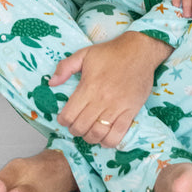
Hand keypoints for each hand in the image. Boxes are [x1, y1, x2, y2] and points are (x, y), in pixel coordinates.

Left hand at [50, 31, 171, 146]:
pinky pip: (117, 135)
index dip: (63, 120)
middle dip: (75, 129)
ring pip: (97, 134)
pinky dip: (108, 141)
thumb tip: (51, 83)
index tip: (67, 116)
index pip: (68, 116)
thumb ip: (65, 67)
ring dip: (90, 136)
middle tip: (78, 123)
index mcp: (88, 87)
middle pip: (80, 128)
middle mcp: (102, 100)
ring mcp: (117, 107)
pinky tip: (105, 136)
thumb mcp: (84, 54)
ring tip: (91, 129)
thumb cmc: (112, 52)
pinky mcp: (131, 111)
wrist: (140, 51)